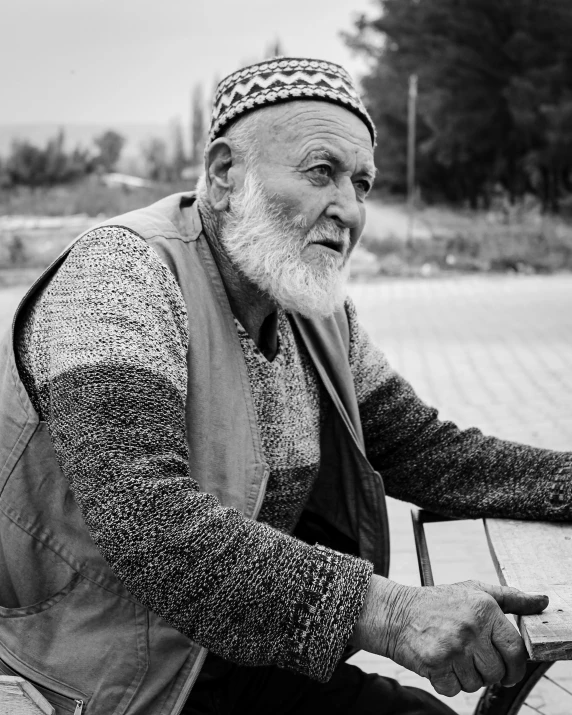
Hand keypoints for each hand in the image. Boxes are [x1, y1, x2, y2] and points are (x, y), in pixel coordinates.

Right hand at [354, 577, 547, 696]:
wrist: (395, 613)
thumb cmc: (438, 603)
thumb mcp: (475, 590)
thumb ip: (511, 597)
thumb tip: (542, 600)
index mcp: (484, 608)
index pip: (516, 649)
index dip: (516, 665)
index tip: (509, 669)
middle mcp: (471, 627)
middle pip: (497, 671)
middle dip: (487, 670)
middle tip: (471, 657)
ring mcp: (453, 646)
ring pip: (477, 683)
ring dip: (466, 676)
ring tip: (452, 655)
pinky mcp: (435, 663)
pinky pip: (455, 689)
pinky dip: (448, 682)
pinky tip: (440, 662)